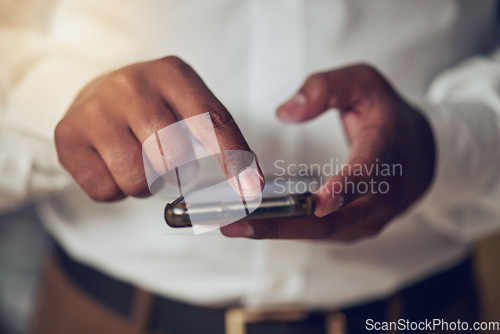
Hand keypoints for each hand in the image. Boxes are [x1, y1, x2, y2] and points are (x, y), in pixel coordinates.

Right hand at [55, 56, 263, 200]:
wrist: (96, 92)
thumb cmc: (151, 106)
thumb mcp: (186, 102)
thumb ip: (216, 134)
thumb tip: (251, 183)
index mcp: (172, 75)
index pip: (212, 122)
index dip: (234, 160)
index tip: (251, 189)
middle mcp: (132, 86)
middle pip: (173, 159)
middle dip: (175, 170)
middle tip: (163, 156)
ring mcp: (96, 110)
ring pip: (138, 181)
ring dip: (145, 183)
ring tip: (136, 158)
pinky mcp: (68, 136)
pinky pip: (106, 190)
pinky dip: (116, 188)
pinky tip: (111, 163)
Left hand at [222, 64, 434, 240]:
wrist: (418, 149)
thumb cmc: (386, 115)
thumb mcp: (364, 83)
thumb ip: (327, 88)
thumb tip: (286, 112)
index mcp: (386, 154)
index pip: (367, 174)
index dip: (343, 190)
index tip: (317, 202)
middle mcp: (383, 195)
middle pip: (334, 219)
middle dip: (285, 223)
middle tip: (239, 224)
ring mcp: (371, 217)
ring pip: (323, 232)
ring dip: (280, 231)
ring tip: (236, 227)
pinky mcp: (357, 227)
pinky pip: (321, 233)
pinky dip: (290, 231)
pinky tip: (257, 226)